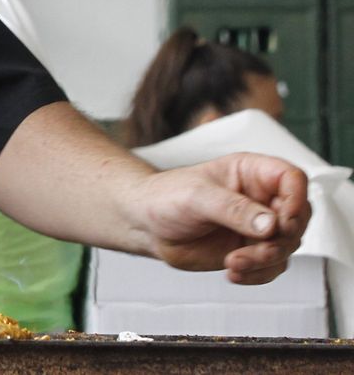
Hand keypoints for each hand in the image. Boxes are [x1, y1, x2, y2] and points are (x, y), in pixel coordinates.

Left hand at [131, 153, 310, 283]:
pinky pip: (273, 267)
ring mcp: (259, 226)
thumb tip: (272, 225)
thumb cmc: (166, 197)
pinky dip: (258, 274)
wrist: (147, 225)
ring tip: (233, 262)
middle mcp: (261, 198)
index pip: (293, 179)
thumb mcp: (196, 196)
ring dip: (266, 260)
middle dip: (282, 239)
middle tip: (257, 248)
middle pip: (298, 218)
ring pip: (288, 246)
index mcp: (251, 172)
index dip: (296, 199)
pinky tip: (233, 273)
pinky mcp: (252, 250)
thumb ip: (233, 209)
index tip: (282, 222)